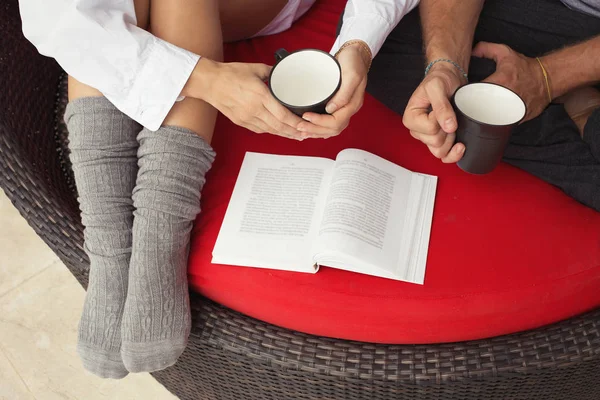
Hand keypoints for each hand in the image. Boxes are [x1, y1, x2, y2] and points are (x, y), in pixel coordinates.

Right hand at [188, 58, 304, 139]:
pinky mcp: (241, 122)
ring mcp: (247, 118)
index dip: (295, 122)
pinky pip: (260, 130)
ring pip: (270, 130)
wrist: (209, 83)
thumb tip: (281, 73)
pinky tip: (279, 131)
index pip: (282, 114)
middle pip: (278, 126)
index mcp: (260, 95)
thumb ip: (270, 72)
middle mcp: (254, 109)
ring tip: (296, 136)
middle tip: (305, 134)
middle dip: (293, 132)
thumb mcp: (254, 68)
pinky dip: (271, 131)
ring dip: (284, 134)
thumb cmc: (230, 74)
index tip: (304, 125)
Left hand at [297, 42, 369, 138]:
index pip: (336, 121)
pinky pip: (330, 123)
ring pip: (331, 129)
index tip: (306, 116)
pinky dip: (319, 127)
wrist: (355, 54)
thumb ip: (344, 93)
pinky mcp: (338, 105)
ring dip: (316, 131)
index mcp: (353, 103)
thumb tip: (330, 109)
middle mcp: (349, 109)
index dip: (320, 122)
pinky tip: (310, 127)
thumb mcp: (351, 74)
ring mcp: (344, 108)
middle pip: (333, 129)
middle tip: (299, 126)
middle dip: (315, 130)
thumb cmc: (353, 61)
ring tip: (302, 131)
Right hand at [403, 62, 465, 162]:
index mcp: (411, 118)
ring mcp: (427, 137)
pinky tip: (460, 145)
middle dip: (447, 130)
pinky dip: (453, 154)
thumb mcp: (437, 87)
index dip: (441, 118)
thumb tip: (449, 127)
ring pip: (439, 151)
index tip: (442, 105)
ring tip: (454, 124)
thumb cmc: (439, 80)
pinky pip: (443, 156)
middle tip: (450, 114)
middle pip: (435, 142)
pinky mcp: (437, 141)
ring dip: (451, 140)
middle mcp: (417, 130)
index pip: (430, 129)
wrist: (448, 78)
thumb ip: (442, 106)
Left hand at [473, 42, 548, 120]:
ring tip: (480, 114)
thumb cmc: (526, 67)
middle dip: (474, 109)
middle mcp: (506, 97)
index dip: (467, 97)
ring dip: (485, 118)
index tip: (464, 98)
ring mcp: (513, 110)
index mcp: (500, 82)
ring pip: (492, 120)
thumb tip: (472, 51)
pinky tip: (493, 119)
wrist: (548, 78)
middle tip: (470, 108)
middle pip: (481, 109)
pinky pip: (503, 124)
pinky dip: (497, 122)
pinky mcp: (518, 119)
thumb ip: (487, 49)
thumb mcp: (506, 53)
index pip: (476, 93)